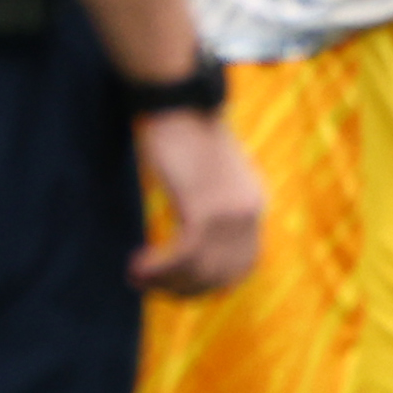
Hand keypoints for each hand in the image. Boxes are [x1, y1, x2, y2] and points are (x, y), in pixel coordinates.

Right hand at [133, 107, 266, 296]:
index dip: (212, 283)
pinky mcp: (203, 210)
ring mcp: (229, 214)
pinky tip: (137, 267)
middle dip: (186, 289)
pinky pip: (183, 257)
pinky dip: (159, 269)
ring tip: (139, 279)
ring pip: (200, 271)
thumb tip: (197, 241)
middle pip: (223, 275)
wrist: (181, 102)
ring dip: (166, 282)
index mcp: (256, 204)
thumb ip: (215, 205)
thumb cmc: (188, 133)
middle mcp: (249, 213)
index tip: (182, 285)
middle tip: (154, 289)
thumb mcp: (213, 174)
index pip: (245, 265)